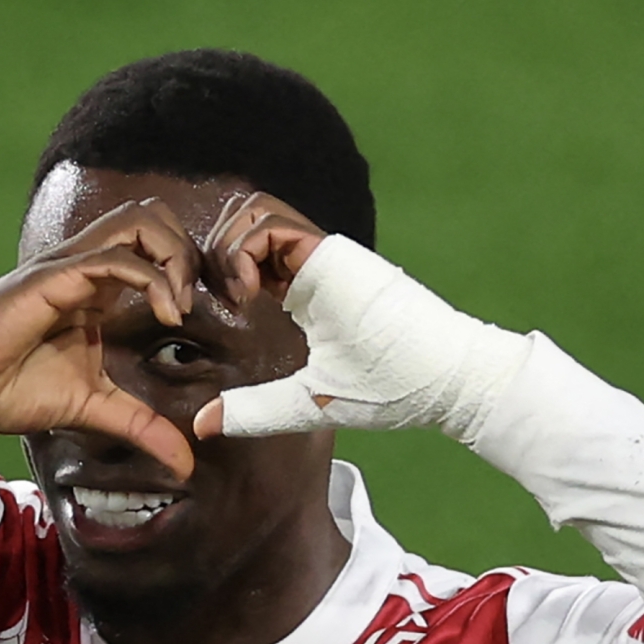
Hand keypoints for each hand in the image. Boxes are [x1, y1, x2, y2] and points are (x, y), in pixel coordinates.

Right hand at [0, 199, 201, 476]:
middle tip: (196, 304)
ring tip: (178, 307)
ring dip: (174, 256)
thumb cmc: (7, 388)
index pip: (156, 245)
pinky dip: (149, 278)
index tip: (208, 316)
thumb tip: (185, 462)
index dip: (191, 270)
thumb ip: (141, 427)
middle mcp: (84, 266)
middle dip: (189, 251)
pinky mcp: (48, 280)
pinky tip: (163, 316)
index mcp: (97, 287)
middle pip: (153, 216)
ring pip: (137, 221)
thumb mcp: (92, 409)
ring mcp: (66, 268)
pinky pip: (109, 258)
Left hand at [190, 201, 532, 444]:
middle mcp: (306, 268)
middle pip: (242, 230)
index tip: (211, 315)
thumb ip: (255, 409)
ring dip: (227, 250)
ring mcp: (318, 256)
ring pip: (251, 218)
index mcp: (302, 295)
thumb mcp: (303, 404)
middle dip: (212, 256)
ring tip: (235, 294)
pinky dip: (245, 251)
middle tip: (208, 296)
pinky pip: (269, 226)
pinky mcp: (329, 251)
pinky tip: (249, 291)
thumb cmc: (386, 390)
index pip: (247, 263)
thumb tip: (203, 425)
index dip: (219, 279)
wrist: (440, 377)